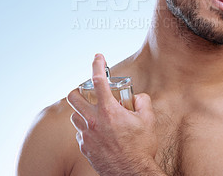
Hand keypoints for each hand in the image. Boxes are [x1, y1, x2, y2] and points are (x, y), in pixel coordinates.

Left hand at [67, 54, 161, 175]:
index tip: (98, 57)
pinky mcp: (84, 147)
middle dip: (79, 90)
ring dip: (84, 111)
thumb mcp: (148, 120)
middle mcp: (93, 121)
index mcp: (109, 110)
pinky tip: (100, 132)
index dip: (97, 64)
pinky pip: (80, 132)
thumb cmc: (140, 148)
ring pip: (75, 116)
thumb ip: (142, 102)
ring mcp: (86, 135)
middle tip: (90, 92)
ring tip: (98, 114)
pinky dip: (87, 128)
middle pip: (74, 97)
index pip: (98, 80)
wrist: (131, 173)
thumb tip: (136, 98)